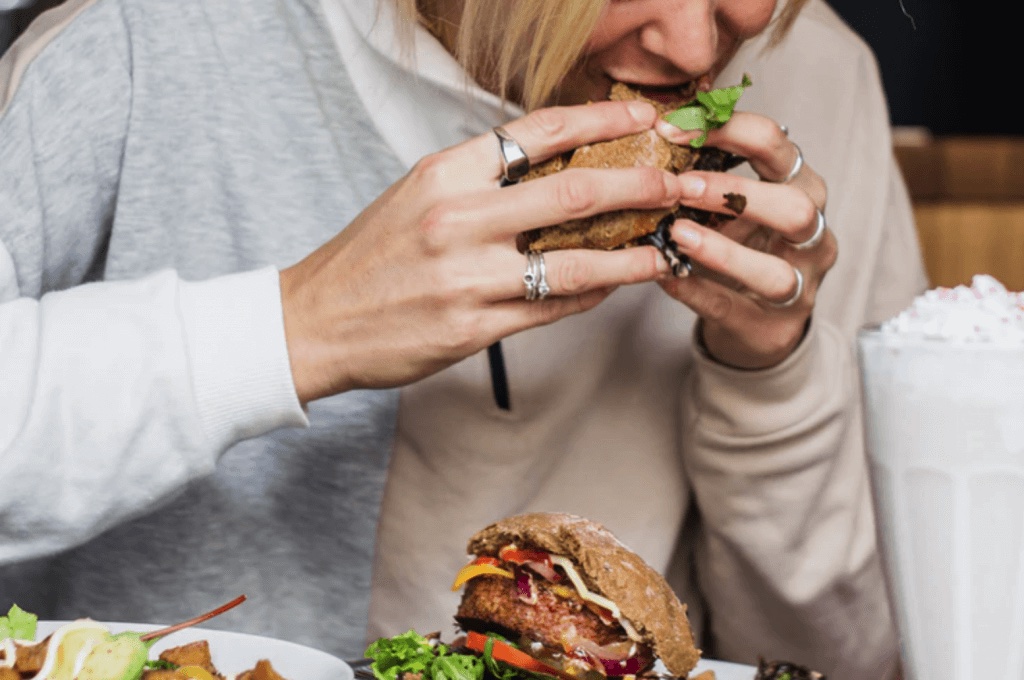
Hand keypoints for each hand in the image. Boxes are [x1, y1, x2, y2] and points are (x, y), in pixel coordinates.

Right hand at [280, 100, 686, 403]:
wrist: (314, 321)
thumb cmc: (368, 256)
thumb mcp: (416, 195)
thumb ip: (480, 179)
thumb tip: (552, 165)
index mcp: (445, 173)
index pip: (539, 131)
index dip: (602, 119)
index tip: (644, 115)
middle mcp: (459, 218)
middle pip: (574, 192)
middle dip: (639, 184)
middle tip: (675, 183)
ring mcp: (468, 277)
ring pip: (575, 262)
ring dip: (630, 254)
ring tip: (663, 248)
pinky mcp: (473, 328)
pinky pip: (551, 308)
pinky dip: (590, 295)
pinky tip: (612, 285)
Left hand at [654, 113, 835, 368]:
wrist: (757, 323)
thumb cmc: (741, 248)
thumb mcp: (731, 207)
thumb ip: (705, 175)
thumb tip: (652, 135)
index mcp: (801, 188)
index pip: (778, 146)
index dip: (729, 130)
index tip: (674, 129)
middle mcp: (812, 236)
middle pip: (795, 208)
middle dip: (736, 193)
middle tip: (681, 187)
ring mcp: (799, 287)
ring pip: (774, 271)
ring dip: (721, 250)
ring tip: (676, 234)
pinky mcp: (772, 328)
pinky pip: (734, 309)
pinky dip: (698, 291)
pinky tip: (667, 276)